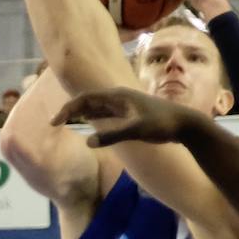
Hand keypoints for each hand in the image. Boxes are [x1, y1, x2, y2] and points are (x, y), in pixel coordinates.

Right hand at [54, 87, 207, 147]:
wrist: (184, 124)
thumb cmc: (162, 125)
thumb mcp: (137, 130)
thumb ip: (112, 135)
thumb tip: (88, 141)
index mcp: (117, 96)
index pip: (84, 99)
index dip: (67, 109)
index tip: (54, 123)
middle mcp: (118, 97)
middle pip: (87, 100)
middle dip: (69, 110)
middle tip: (54, 123)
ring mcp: (124, 105)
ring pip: (95, 106)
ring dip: (79, 112)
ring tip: (64, 121)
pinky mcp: (129, 113)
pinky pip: (105, 112)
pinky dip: (93, 117)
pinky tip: (87, 122)